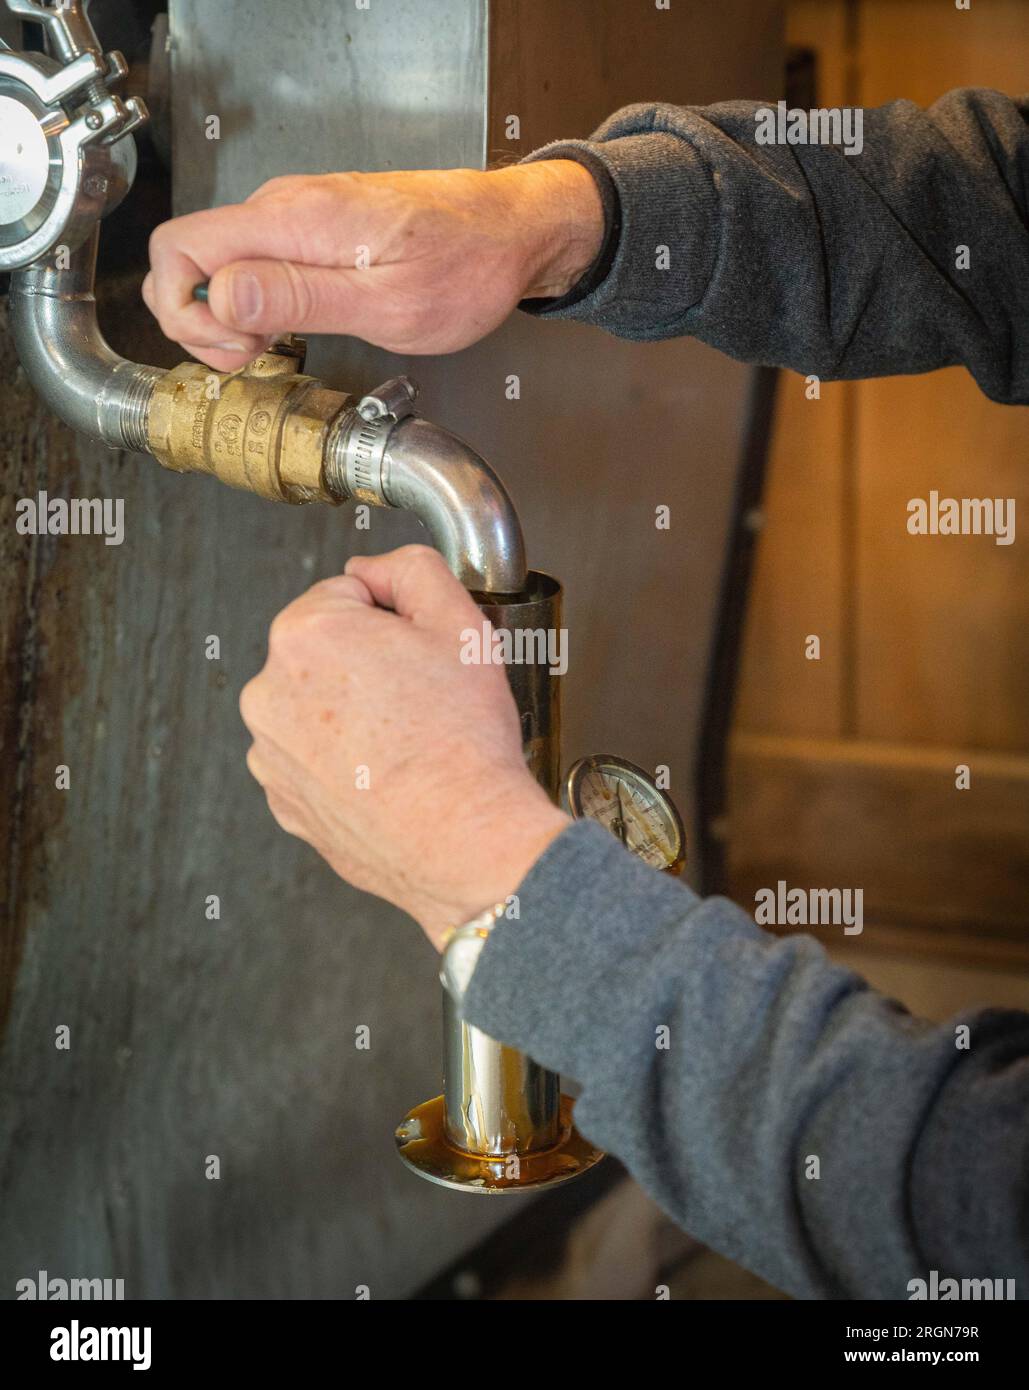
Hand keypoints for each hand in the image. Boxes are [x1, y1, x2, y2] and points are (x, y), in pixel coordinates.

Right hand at [143, 161, 603, 371]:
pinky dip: (259, 301)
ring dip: (233, 315)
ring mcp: (298, 214)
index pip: (180, 248)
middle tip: (253, 357)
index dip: (185, 310)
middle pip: (190, 257)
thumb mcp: (387, 305)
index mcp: (296, 222)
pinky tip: (295, 326)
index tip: (232, 350)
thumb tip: (224, 298)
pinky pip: (257, 262)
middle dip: (202, 319)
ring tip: (279, 345)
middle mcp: (286, 207)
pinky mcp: (315, 226)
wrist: (515, 232)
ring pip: (222, 263)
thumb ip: (298, 299)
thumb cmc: (467, 268)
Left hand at [240, 545, 569, 948]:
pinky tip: (389, 775)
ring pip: (318, 707)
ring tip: (407, 742)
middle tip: (421, 699)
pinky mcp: (283, 802)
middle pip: (327, 651)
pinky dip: (345, 764)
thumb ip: (411, 568)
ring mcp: (269, 754)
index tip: (421, 653)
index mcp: (303, 634)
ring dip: (354, 714)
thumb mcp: (459, 622)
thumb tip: (374, 568)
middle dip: (370, 665)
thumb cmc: (463, 741)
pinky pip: (314, 762)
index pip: (348, 593)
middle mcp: (268, 692)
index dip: (395, 618)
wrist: (464, 839)